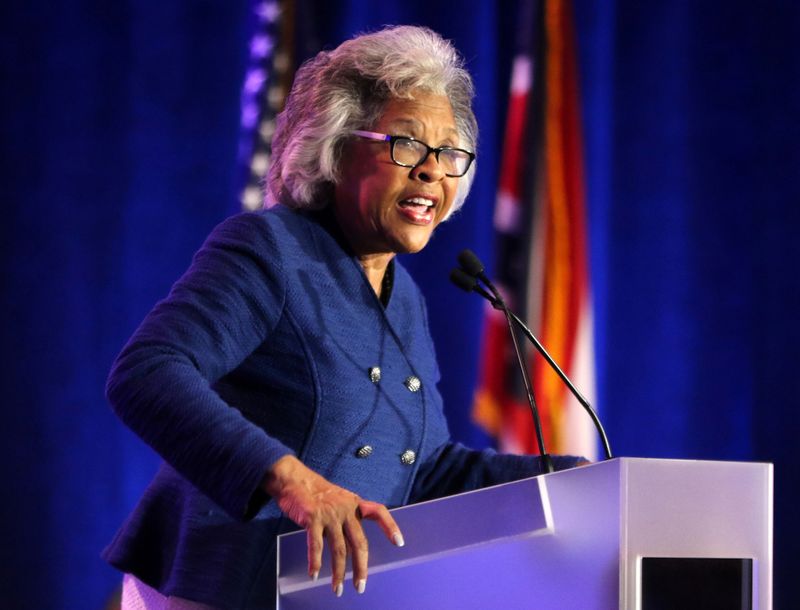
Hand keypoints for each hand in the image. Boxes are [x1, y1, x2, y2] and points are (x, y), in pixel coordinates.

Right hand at [262, 455, 403, 596]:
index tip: (399, 542)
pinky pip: (316, 546)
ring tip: (337, 589)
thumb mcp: (338, 501)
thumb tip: (352, 549)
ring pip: (339, 549)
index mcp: (354, 504)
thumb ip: (347, 521)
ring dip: (338, 572)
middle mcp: (345, 509)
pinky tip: (314, 575)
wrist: (294, 479)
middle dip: (361, 567)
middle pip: (359, 543)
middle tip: (360, 586)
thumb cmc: (316, 493)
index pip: (378, 512)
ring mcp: (330, 515)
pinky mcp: (312, 518)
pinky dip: (315, 563)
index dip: (390, 526)